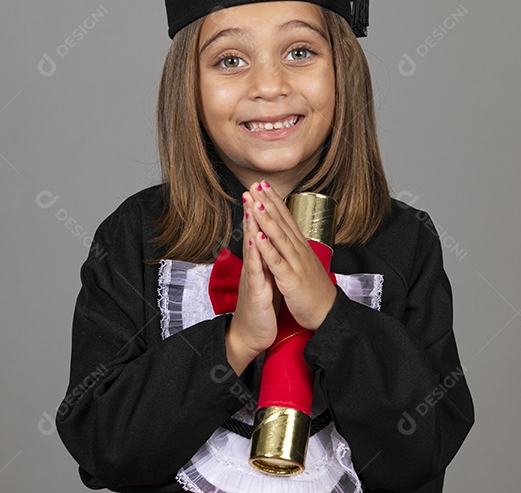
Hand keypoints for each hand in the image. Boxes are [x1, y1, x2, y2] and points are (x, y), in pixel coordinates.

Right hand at [226, 193, 281, 373]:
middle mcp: (253, 266)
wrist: (251, 334)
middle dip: (254, 210)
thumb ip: (266, 259)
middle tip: (252, 187)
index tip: (263, 191)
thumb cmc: (260, 306)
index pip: (260, 232)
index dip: (261, 212)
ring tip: (251, 204)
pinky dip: (255, 253)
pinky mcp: (255, 290)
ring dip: (251, 225)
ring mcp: (252, 277)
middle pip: (253, 233)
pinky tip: (255, 239)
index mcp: (259, 262)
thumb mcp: (265, 278)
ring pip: (252, 246)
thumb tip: (269, 242)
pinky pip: (255, 269)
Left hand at [244, 181, 337, 330]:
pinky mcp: (291, 279)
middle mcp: (299, 250)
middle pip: (282, 222)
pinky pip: (277, 262)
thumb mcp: (304, 263)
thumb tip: (288, 234)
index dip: (275, 201)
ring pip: (279, 238)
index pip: (286, 218)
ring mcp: (295, 264)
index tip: (264, 185)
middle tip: (256, 184)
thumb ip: (295, 248)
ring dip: (267, 219)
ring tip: (256, 202)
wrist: (327, 312)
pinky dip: (268, 249)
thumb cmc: (314, 290)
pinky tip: (258, 237)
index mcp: (300, 247)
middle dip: (268, 203)